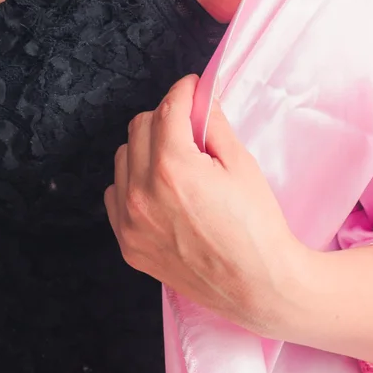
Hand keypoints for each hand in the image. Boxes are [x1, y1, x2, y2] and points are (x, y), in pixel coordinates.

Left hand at [103, 72, 307, 332]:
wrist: (257, 284)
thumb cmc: (256, 226)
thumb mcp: (241, 165)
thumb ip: (214, 124)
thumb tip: (200, 98)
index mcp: (173, 168)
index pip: (168, 110)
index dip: (184, 91)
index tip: (193, 88)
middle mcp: (143, 193)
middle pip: (140, 127)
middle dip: (165, 117)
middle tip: (190, 125)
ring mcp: (131, 221)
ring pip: (123, 158)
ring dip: (146, 148)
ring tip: (176, 159)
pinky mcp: (128, 244)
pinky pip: (115, 195)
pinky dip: (132, 183)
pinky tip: (160, 189)